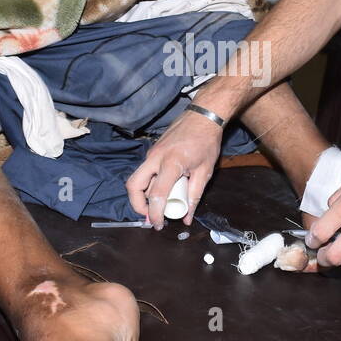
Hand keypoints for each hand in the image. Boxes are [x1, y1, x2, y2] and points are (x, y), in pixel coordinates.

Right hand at [126, 108, 222, 228]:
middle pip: (134, 186)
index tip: (158, 225)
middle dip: (137, 205)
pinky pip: (145, 171)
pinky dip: (149, 184)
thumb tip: (186, 218)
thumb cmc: (207, 141)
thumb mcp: (204, 172)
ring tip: (157, 205)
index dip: (155, 214)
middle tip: (150, 216)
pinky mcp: (153, 151)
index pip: (156, 194)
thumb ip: (194, 196)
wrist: (203, 115)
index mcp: (171, 163)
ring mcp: (152, 153)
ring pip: (137, 178)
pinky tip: (162, 189)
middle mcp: (156, 157)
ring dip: (143, 195)